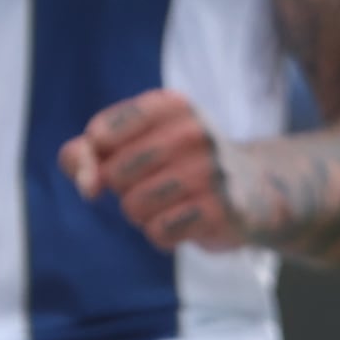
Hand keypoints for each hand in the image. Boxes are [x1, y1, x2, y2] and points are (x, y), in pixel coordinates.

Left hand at [60, 88, 251, 250]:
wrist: (253, 190)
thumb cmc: (177, 164)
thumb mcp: (134, 143)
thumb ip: (87, 154)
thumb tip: (86, 185)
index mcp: (171, 104)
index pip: (100, 134)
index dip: (95, 159)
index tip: (117, 159)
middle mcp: (194, 130)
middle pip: (115, 173)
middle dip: (124, 189)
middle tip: (157, 183)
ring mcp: (211, 169)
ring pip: (133, 206)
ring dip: (143, 215)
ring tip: (172, 203)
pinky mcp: (221, 208)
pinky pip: (158, 232)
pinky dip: (163, 235)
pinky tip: (186, 222)